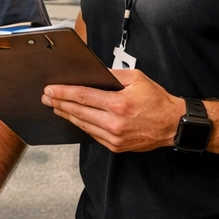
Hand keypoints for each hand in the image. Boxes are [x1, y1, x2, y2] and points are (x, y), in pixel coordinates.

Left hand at [42, 69, 184, 152]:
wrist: (172, 125)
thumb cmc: (157, 100)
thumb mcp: (137, 79)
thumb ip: (113, 74)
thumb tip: (94, 72)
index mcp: (119, 104)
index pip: (83, 97)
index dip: (64, 93)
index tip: (51, 89)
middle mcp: (115, 123)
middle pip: (78, 112)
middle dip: (59, 103)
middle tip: (46, 97)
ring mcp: (115, 137)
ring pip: (83, 125)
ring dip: (67, 115)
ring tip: (55, 107)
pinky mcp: (116, 146)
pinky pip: (92, 135)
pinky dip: (81, 125)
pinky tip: (74, 118)